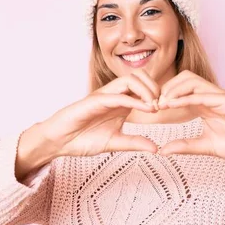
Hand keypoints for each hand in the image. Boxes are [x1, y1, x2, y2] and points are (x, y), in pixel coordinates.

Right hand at [37, 69, 161, 157]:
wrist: (58, 142)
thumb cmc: (82, 139)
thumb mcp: (115, 143)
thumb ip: (134, 143)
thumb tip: (156, 148)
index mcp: (120, 103)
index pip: (143, 86)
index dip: (158, 94)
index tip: (166, 109)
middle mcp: (113, 95)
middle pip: (139, 76)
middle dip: (155, 87)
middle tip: (162, 105)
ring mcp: (103, 96)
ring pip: (129, 80)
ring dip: (146, 90)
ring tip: (155, 106)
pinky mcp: (94, 101)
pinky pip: (117, 96)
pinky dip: (134, 101)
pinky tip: (146, 109)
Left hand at [157, 71, 224, 166]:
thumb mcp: (205, 147)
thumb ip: (185, 146)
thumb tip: (163, 150)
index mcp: (204, 105)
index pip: (180, 91)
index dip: (163, 96)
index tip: (151, 109)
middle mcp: (210, 97)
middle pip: (183, 79)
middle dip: (165, 88)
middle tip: (154, 104)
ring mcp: (219, 97)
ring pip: (191, 80)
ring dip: (173, 89)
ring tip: (162, 103)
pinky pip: (204, 94)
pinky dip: (187, 97)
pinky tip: (174, 104)